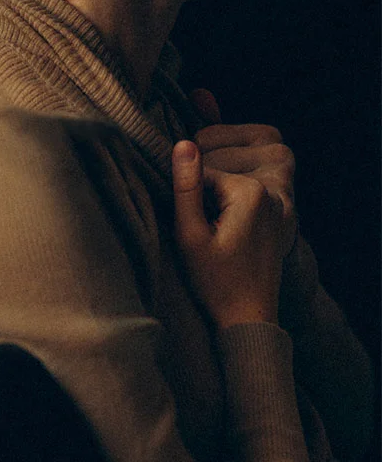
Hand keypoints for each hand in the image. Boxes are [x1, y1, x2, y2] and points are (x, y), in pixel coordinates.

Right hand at [172, 139, 284, 328]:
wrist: (249, 318)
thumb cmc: (216, 282)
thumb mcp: (190, 235)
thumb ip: (186, 187)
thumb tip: (182, 143)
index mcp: (250, 192)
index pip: (203, 167)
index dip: (187, 191)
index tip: (188, 222)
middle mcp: (271, 191)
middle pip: (221, 168)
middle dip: (202, 188)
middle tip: (201, 226)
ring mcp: (279, 201)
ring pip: (234, 175)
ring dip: (216, 189)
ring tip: (211, 222)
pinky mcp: (279, 212)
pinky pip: (248, 187)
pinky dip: (231, 197)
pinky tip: (224, 224)